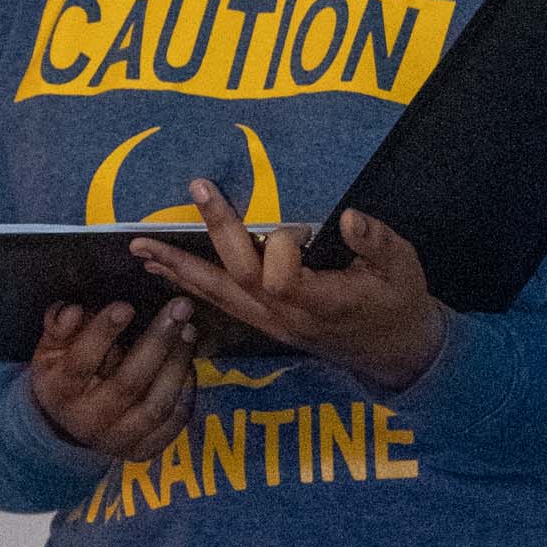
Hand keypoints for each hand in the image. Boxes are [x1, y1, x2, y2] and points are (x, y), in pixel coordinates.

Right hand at [29, 297, 205, 460]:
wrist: (71, 424)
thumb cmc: (66, 370)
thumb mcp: (51, 348)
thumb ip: (58, 325)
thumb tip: (72, 311)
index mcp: (59, 391)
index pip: (81, 362)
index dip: (103, 333)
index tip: (127, 306)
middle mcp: (87, 421)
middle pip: (127, 383)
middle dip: (157, 342)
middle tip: (180, 308)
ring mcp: (117, 439)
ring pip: (155, 405)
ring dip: (177, 365)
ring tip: (189, 331)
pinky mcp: (142, 449)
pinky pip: (172, 422)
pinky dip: (186, 392)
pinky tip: (189, 363)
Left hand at [129, 181, 448, 391]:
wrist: (395, 353)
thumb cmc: (400, 302)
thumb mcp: (404, 268)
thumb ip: (377, 243)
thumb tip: (349, 216)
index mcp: (324, 302)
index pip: (284, 276)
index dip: (285, 246)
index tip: (306, 228)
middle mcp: (289, 316)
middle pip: (240, 279)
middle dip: (213, 235)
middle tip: (190, 193)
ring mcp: (273, 325)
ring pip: (219, 296)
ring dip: (180, 270)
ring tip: (142, 249)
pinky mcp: (266, 325)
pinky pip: (222, 304)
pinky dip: (191, 286)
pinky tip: (167, 272)